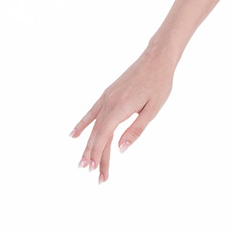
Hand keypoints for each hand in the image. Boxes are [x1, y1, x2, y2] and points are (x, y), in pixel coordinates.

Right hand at [69, 48, 174, 183]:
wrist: (156, 59)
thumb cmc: (159, 84)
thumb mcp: (153, 109)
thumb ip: (136, 130)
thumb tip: (121, 149)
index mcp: (120, 108)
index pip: (104, 137)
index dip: (98, 154)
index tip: (94, 170)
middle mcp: (109, 103)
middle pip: (98, 135)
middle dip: (94, 156)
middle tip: (92, 175)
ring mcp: (106, 98)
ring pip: (94, 126)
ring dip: (88, 145)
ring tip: (83, 162)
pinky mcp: (108, 94)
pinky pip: (92, 112)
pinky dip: (82, 124)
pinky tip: (74, 135)